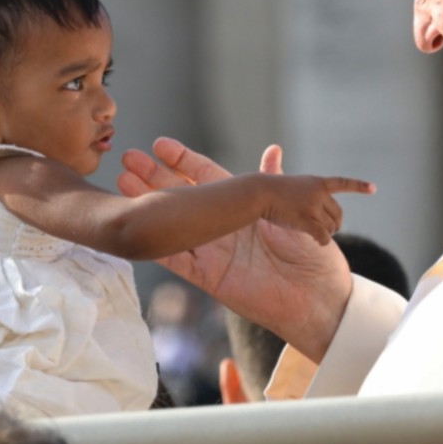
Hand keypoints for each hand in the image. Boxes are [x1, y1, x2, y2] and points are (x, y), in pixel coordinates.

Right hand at [118, 138, 353, 361]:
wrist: (319, 298)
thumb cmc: (311, 255)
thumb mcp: (295, 212)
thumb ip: (275, 183)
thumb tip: (273, 150)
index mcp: (242, 208)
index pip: (206, 177)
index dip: (182, 161)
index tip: (160, 145)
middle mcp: (222, 226)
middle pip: (181, 196)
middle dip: (154, 177)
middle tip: (129, 158)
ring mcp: (212, 251)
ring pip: (173, 224)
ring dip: (147, 205)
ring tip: (123, 183)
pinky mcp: (208, 277)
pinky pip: (177, 260)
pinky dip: (158, 245)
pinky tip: (135, 227)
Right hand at [258, 173, 374, 245]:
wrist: (259, 192)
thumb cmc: (268, 187)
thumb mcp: (284, 179)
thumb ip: (293, 182)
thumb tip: (277, 154)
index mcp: (317, 182)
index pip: (342, 183)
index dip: (358, 186)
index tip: (373, 189)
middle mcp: (319, 193)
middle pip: (338, 214)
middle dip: (335, 224)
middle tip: (327, 230)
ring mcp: (313, 206)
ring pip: (330, 227)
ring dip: (326, 234)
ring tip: (315, 234)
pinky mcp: (306, 219)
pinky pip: (323, 235)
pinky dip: (323, 241)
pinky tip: (319, 242)